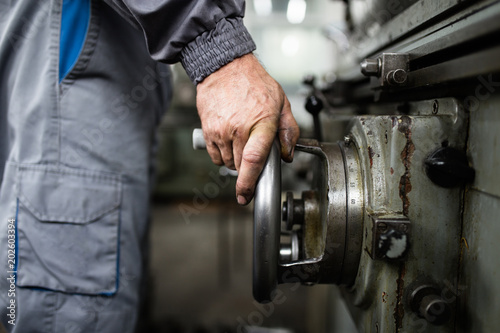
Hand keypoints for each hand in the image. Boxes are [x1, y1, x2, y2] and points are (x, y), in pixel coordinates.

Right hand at [196, 53, 299, 204]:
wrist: (224, 67)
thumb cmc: (254, 82)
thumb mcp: (281, 102)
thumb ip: (288, 130)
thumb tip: (288, 154)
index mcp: (261, 122)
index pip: (254, 160)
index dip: (249, 183)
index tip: (246, 196)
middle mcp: (239, 128)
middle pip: (241, 165)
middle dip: (248, 166)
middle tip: (253, 148)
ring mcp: (221, 130)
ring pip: (227, 162)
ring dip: (235, 160)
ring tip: (241, 140)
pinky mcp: (208, 130)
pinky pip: (214, 155)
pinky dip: (222, 154)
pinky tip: (229, 140)